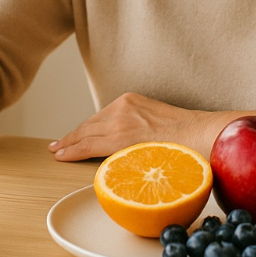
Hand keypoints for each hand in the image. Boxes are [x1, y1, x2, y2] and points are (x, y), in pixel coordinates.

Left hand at [48, 93, 241, 160]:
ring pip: (86, 134)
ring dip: (69, 144)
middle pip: (90, 124)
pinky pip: (90, 145)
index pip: (101, 117)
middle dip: (73, 135)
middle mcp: (122, 107)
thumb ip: (140, 128)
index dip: (85, 128)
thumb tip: (134, 146)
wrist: (198, 135)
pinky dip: (74, 150)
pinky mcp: (119, 137)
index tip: (73, 135)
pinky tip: (63, 155)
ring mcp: (119, 121)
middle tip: (57, 145)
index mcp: (131, 101)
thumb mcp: (156, 122)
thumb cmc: (183, 135)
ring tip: (57, 152)